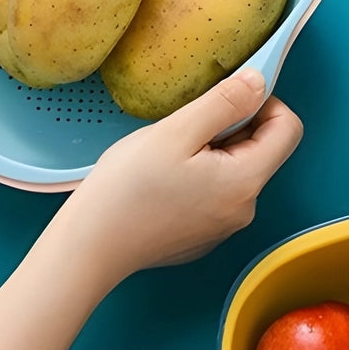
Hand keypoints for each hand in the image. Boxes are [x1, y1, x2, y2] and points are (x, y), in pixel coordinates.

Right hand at [0, 66, 300, 349]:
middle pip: (257, 149)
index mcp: (240, 185)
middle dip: (230, 123)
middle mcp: (235, 209)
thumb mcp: (167, 140)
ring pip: (227, 169)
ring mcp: (209, 227)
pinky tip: (148, 169)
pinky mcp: (179, 237)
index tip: (236, 79)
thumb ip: (218, 106)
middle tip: (185, 107)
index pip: (286, 130)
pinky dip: (185, 171)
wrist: (62, 270)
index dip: (265, 101)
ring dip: (202, 145)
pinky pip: (201, 191)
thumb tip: (260, 80)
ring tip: (160, 137)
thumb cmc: (111, 202)